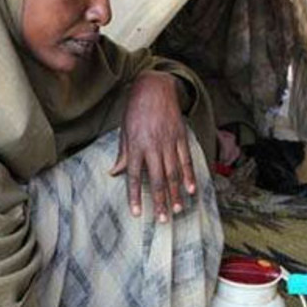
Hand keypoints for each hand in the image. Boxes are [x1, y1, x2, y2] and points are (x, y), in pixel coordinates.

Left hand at [109, 70, 195, 222]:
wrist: (154, 87)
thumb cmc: (135, 110)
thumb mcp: (124, 131)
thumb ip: (123, 154)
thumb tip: (114, 173)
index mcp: (136, 146)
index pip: (134, 176)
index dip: (135, 196)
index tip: (137, 213)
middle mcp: (153, 146)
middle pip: (157, 179)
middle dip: (159, 201)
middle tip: (162, 220)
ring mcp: (169, 142)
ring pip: (173, 173)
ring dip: (175, 194)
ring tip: (176, 210)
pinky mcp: (181, 137)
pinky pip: (186, 160)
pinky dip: (189, 176)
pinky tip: (191, 190)